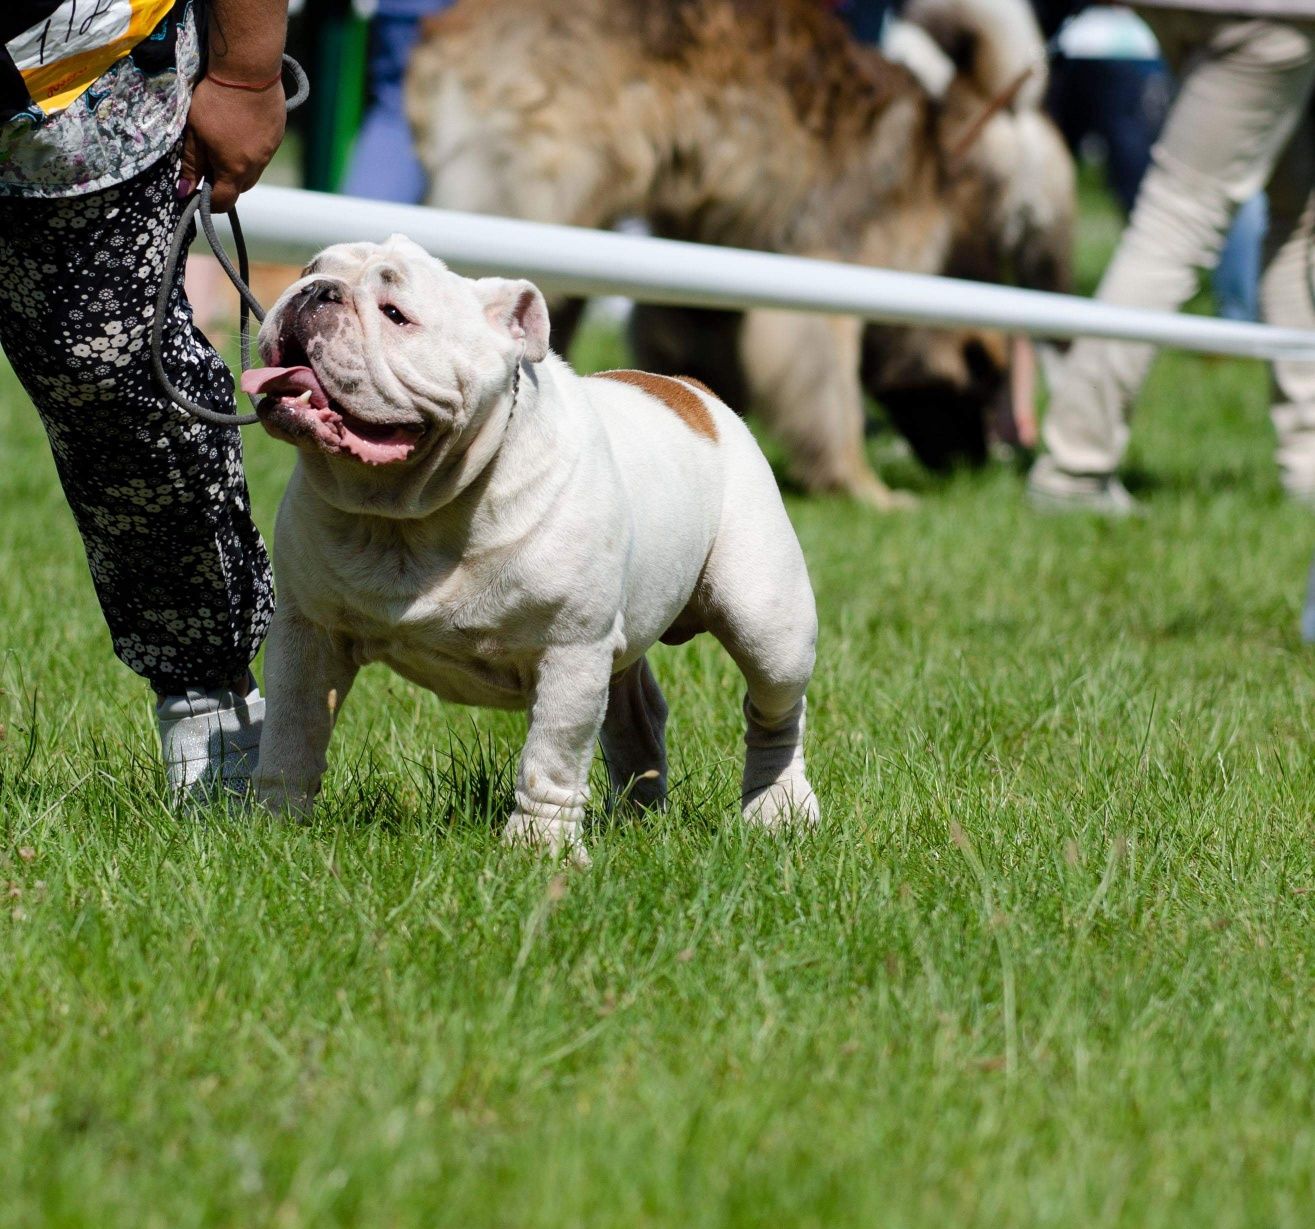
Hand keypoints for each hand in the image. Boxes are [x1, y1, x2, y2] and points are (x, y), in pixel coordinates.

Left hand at [180, 75, 285, 211]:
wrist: (248, 72)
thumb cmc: (216, 100)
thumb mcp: (195, 132)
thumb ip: (191, 164)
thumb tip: (183, 191)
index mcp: (233, 169)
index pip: (223, 201)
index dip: (209, 202)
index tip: (197, 192)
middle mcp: (255, 166)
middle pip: (240, 188)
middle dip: (225, 183)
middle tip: (209, 162)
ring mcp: (269, 152)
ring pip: (253, 171)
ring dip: (239, 167)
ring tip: (226, 142)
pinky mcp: (277, 137)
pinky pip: (263, 154)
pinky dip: (251, 151)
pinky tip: (242, 130)